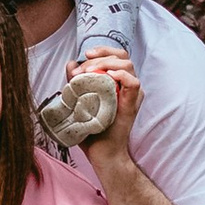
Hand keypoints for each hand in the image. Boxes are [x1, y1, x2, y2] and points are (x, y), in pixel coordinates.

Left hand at [73, 45, 142, 167]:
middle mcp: (127, 86)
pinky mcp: (132, 104)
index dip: (102, 50)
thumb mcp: (79, 101)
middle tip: (81, 70)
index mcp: (117, 82)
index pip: (116, 56)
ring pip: (127, 65)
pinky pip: (133, 83)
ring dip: (106, 64)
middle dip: (99, 56)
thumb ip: (76, 82)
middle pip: (121, 56)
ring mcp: (132, 95)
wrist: (101, 153)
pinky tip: (107, 77)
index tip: (84, 55)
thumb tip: (71, 64)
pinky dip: (121, 75)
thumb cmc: (92, 129)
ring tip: (88, 74)